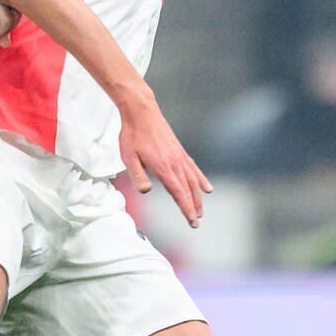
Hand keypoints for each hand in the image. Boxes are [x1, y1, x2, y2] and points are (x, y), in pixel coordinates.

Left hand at [116, 91, 210, 226]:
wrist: (142, 112)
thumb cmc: (132, 135)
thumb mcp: (129, 158)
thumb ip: (138, 175)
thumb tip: (145, 192)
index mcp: (164, 167)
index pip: (178, 193)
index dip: (186, 208)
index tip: (192, 221)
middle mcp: (176, 163)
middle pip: (188, 189)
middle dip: (193, 207)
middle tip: (196, 222)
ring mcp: (179, 156)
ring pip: (193, 180)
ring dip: (198, 196)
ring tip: (201, 210)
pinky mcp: (179, 151)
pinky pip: (193, 168)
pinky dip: (201, 179)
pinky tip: (206, 187)